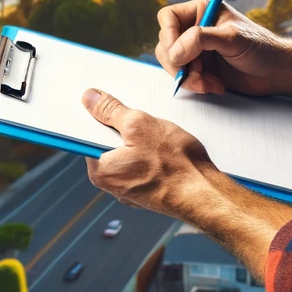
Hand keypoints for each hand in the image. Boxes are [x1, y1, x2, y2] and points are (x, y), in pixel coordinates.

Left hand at [82, 88, 291, 280]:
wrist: (204, 193)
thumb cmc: (175, 163)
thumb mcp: (140, 125)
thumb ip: (111, 111)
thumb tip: (88, 98)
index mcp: (100, 170)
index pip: (87, 135)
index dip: (100, 116)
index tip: (112, 106)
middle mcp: (110, 184)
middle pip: (109, 144)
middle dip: (125, 128)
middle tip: (144, 121)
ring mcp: (129, 190)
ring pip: (129, 153)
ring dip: (141, 140)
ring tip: (160, 136)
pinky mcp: (147, 190)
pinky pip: (142, 164)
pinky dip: (152, 154)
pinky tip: (167, 150)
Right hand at [156, 0, 284, 95]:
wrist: (275, 72)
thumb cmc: (261, 48)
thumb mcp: (232, 38)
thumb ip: (201, 39)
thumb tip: (174, 52)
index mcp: (202, 10)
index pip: (168, 17)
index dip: (169, 37)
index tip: (179, 55)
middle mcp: (195, 28)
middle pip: (166, 44)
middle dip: (179, 63)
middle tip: (197, 73)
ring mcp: (196, 49)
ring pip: (172, 63)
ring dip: (188, 77)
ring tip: (209, 82)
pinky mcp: (200, 68)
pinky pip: (183, 77)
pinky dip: (195, 84)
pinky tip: (214, 86)